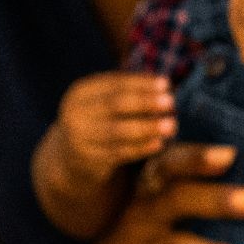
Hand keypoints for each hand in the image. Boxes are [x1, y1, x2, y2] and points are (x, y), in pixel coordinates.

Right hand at [49, 72, 175, 182]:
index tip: (166, 83)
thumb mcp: (102, 103)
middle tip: (171, 102)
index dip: (141, 83)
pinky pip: (119, 153)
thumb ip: (126, 92)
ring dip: (148, 127)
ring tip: (172, 125)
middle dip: (145, 102)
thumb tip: (165, 84)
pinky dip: (141, 148)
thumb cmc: (98, 122)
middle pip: (115, 105)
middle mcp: (75, 114)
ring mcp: (79, 138)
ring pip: (119, 131)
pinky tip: (158, 144)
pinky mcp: (88, 160)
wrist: (70, 158)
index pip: (113, 84)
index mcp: (79, 93)